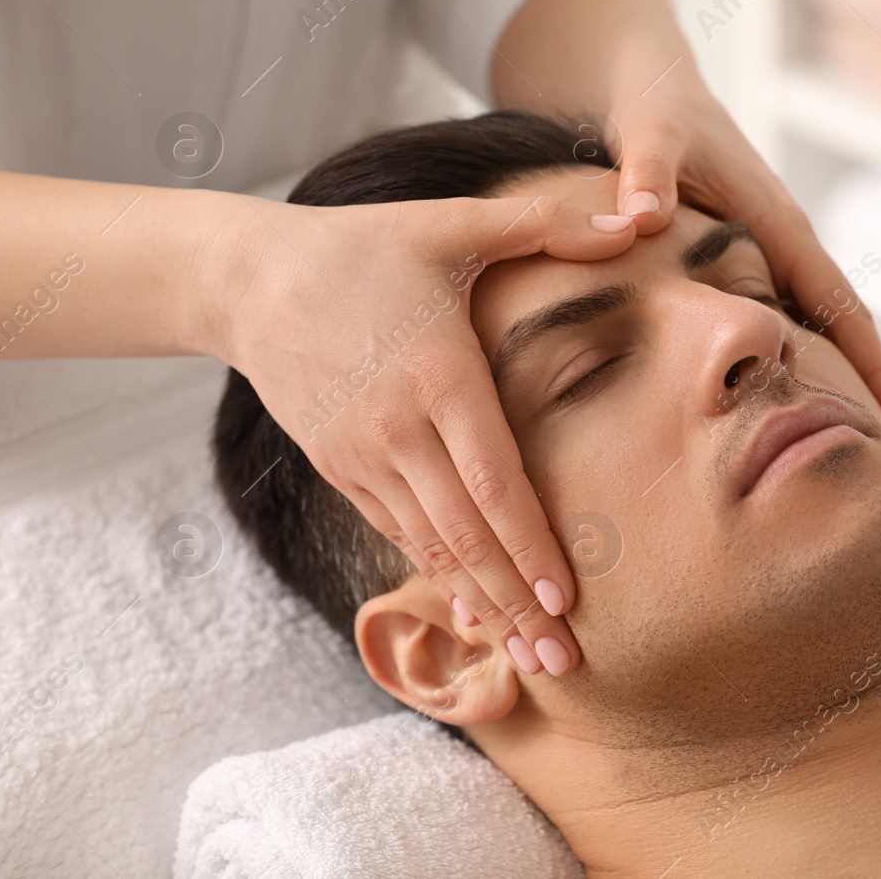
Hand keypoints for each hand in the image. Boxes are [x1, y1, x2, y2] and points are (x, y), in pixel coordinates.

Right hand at [215, 193, 635, 675]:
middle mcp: (399, 431)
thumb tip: (632, 216)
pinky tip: (472, 607)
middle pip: (467, 536)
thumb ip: (544, 223)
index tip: (568, 599)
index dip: (531, 546)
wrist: (249, 279)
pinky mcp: (340, 466)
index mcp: (438, 378)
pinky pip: (396, 531)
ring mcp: (363, 456)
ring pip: (431, 546)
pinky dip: (437, 573)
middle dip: (518, 604)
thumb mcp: (453, 223)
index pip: (494, 481)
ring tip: (526, 659)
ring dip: (481, 603)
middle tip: (563, 664)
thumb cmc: (364, 247)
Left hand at [607, 75, 880, 442]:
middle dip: (875, 387)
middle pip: (844, 326)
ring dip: (842, 376)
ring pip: (816, 325)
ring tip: (862, 441)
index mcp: (779, 222)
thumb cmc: (656, 107)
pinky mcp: (750, 255)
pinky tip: (796, 399)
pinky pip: (785, 315)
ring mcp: (772, 250)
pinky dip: (800, 358)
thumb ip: (647, 174)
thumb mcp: (651, 133)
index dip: (872, 369)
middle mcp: (787, 240)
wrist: (653, 84)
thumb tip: (643, 221)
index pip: (840, 308)